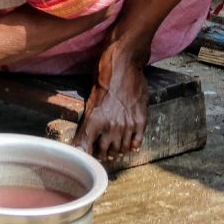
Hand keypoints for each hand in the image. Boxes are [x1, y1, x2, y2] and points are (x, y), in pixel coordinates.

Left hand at [74, 46, 147, 161]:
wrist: (123, 65)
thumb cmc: (103, 79)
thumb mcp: (90, 100)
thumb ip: (88, 122)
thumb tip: (82, 140)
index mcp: (95, 121)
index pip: (87, 148)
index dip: (86, 156)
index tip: (86, 159)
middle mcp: (111, 126)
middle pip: (106, 152)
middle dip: (103, 155)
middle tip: (102, 155)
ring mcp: (127, 125)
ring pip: (122, 149)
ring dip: (117, 151)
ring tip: (115, 151)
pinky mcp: (140, 120)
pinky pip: (137, 142)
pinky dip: (133, 146)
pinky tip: (130, 146)